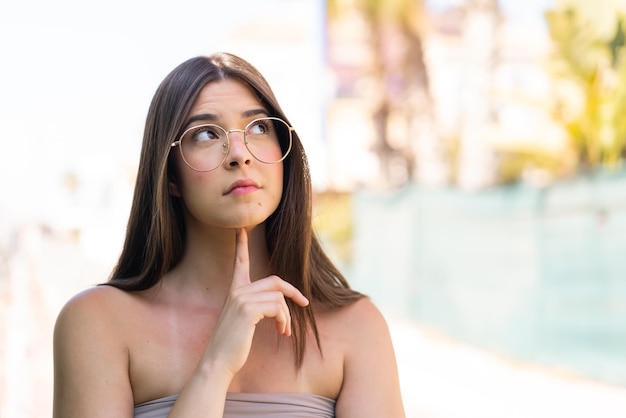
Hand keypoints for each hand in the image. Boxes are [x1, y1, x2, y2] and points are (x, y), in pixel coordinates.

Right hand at [203, 228, 308, 377]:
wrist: (218, 362)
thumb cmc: (232, 344)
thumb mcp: (244, 320)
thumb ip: (257, 306)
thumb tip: (280, 303)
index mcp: (234, 290)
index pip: (239, 262)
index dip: (241, 245)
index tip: (241, 228)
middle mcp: (237, 290)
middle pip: (275, 281)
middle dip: (293, 292)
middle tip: (304, 303)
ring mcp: (241, 298)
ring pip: (279, 297)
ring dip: (287, 315)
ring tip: (285, 330)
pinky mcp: (248, 309)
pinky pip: (277, 306)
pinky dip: (284, 319)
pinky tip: (281, 331)